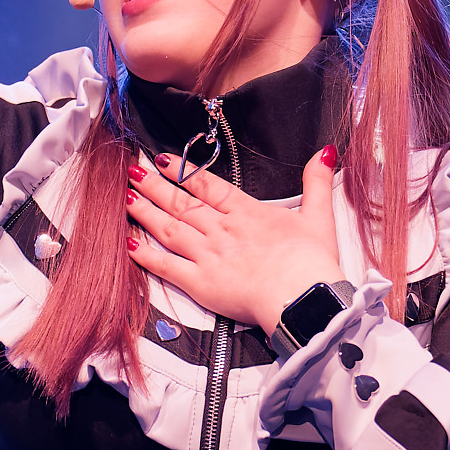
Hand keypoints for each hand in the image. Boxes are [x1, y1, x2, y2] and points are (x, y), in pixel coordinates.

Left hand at [127, 148, 345, 333]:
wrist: (303, 296)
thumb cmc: (312, 263)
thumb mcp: (319, 216)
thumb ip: (317, 182)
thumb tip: (325, 153)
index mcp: (247, 212)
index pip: (207, 185)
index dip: (182, 170)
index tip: (161, 159)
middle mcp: (222, 229)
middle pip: (181, 202)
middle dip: (153, 185)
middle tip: (131, 169)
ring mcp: (208, 255)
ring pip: (169, 227)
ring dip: (145, 211)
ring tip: (125, 196)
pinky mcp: (201, 283)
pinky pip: (166, 266)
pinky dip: (145, 255)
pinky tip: (128, 244)